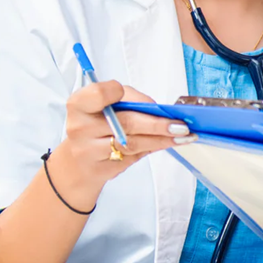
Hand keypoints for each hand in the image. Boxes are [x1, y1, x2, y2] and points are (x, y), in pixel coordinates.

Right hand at [52, 81, 186, 208]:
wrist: (80, 162)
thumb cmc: (99, 125)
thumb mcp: (109, 105)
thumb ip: (132, 101)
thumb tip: (161, 110)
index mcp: (80, 104)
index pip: (98, 94)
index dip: (118, 93)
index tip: (139, 97)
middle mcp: (79, 127)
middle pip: (125, 122)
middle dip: (158, 124)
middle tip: (181, 125)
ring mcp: (87, 151)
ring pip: (132, 143)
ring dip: (161, 139)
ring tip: (182, 136)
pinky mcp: (99, 169)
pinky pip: (131, 158)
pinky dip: (152, 149)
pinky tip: (167, 144)